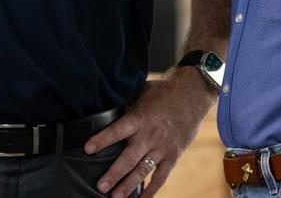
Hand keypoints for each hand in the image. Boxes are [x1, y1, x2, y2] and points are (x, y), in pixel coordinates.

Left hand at [85, 67, 215, 196]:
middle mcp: (150, 135)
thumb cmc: (163, 93)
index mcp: (139, 118)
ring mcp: (162, 147)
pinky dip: (152, 190)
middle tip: (101, 186)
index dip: (102, 139)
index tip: (87, 149)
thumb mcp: (142, 93)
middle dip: (114, 174)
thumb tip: (105, 109)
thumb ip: (126, 106)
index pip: (117, 130)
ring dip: (128, 185)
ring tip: (115, 197)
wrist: (192, 95)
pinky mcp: (173, 155)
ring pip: (143, 170)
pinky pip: (161, 176)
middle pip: (129, 158)